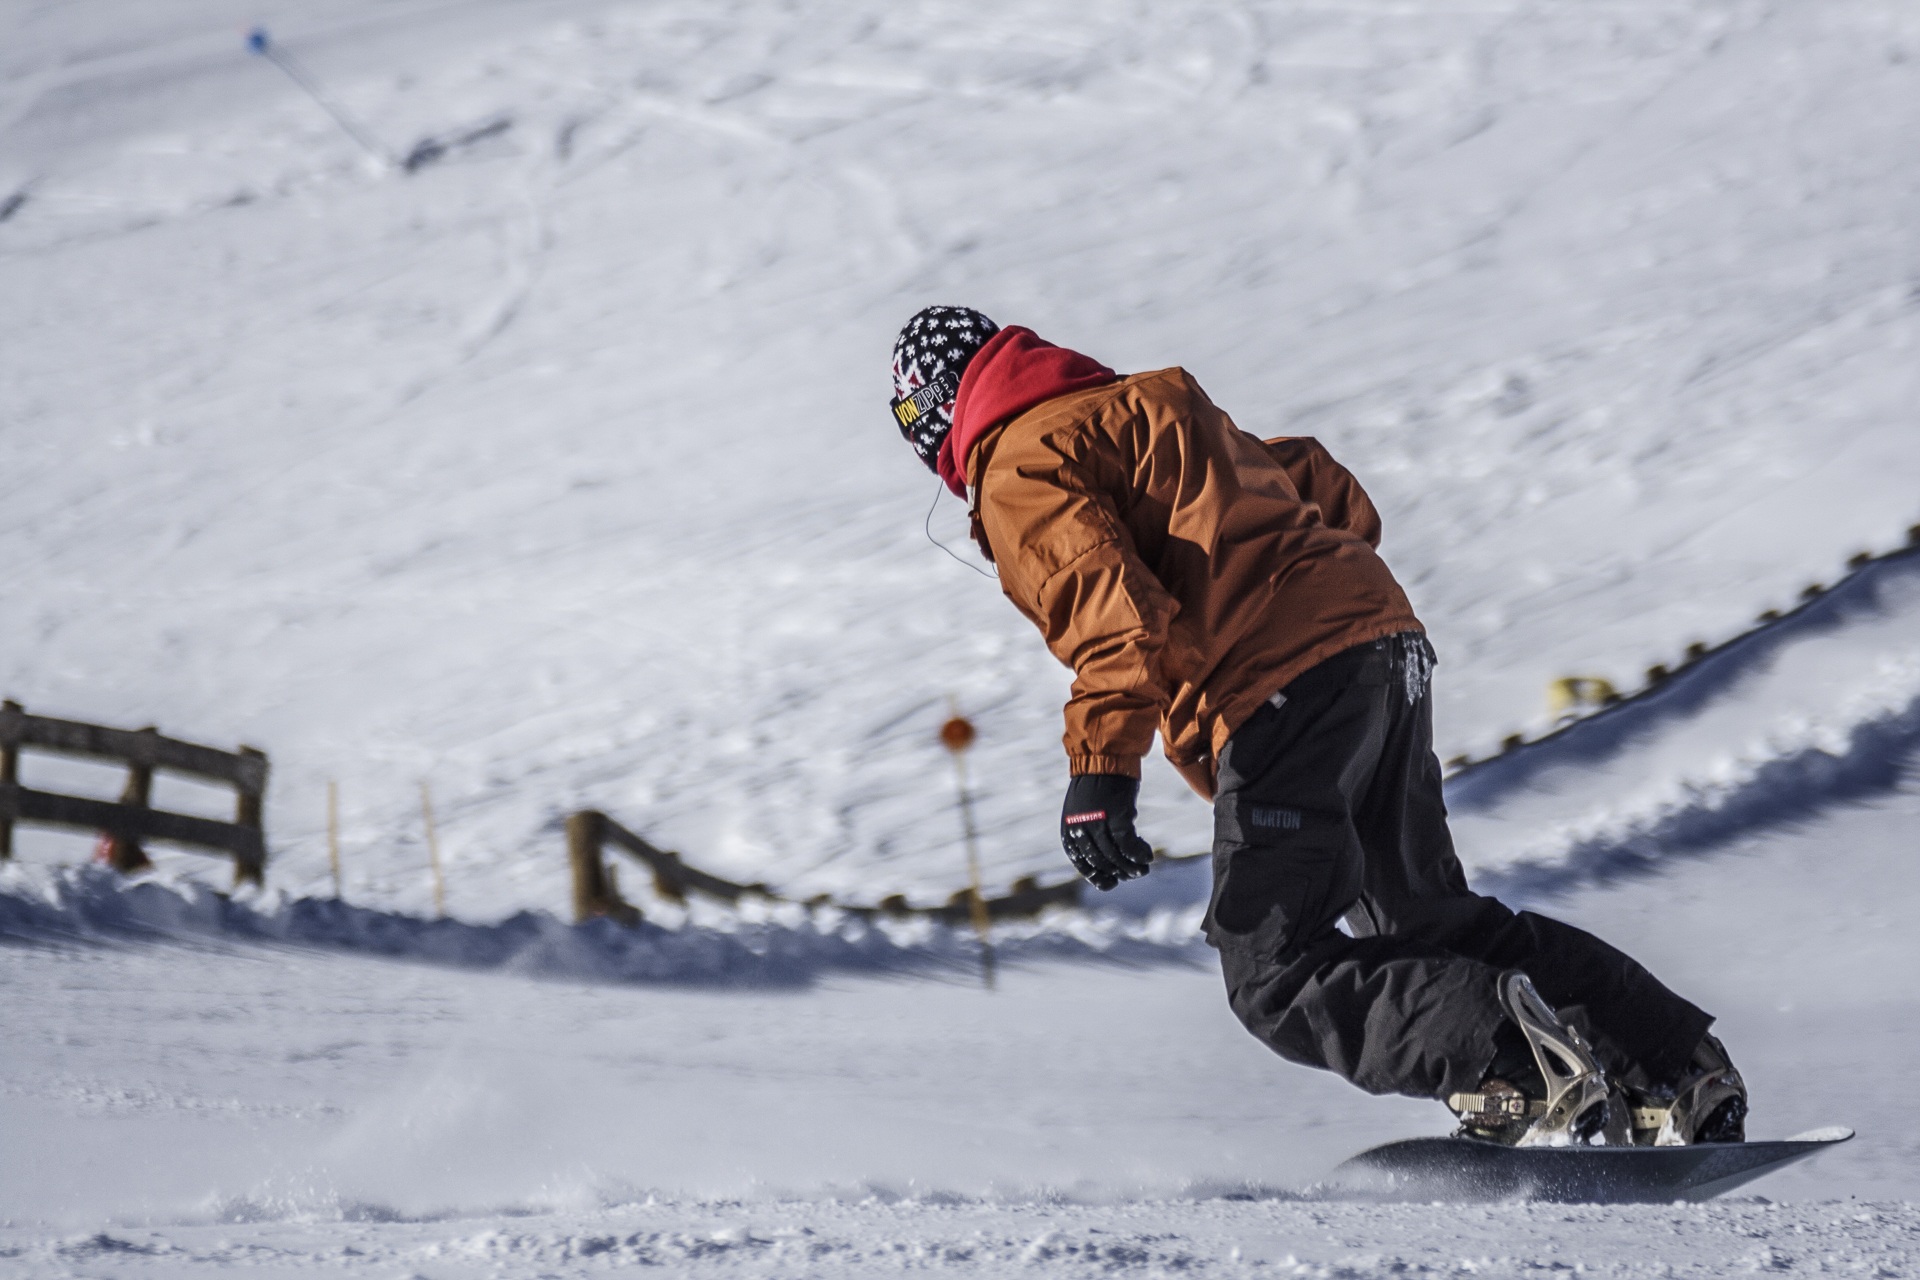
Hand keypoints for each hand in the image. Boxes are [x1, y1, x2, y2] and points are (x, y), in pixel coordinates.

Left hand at [1060, 773, 1153, 890]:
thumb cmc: (1095, 784)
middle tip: (1134, 874)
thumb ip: (1087, 832)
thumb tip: (1105, 859)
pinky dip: (1139, 854)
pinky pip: (1129, 845)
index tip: (1112, 882)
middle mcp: (1080, 828)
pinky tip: (1147, 855)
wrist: (1104, 756)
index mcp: (1068, 829)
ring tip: (1143, 869)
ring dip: (1131, 867)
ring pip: (1116, 856)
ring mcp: (1098, 823)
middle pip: (1101, 861)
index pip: (1082, 862)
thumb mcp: (1081, 810)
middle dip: (1119, 872)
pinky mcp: (1118, 816)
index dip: (1097, 876)